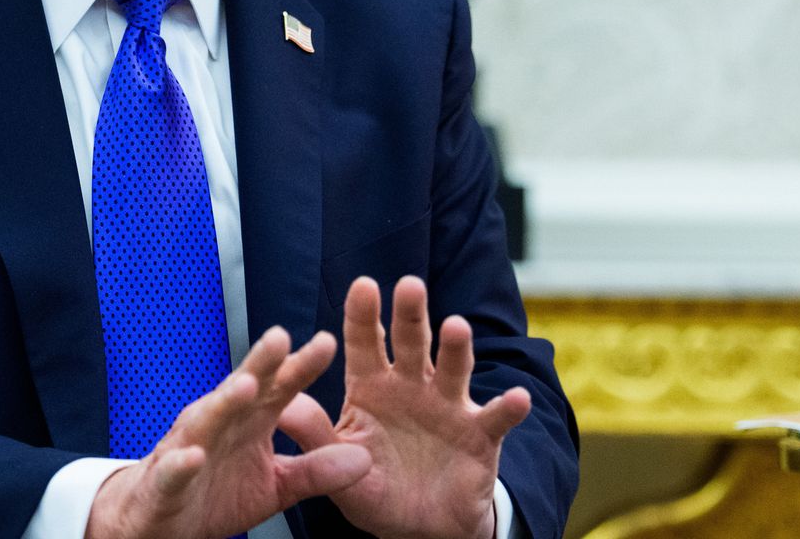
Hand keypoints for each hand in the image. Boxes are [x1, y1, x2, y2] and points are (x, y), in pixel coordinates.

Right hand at [85, 326, 371, 538]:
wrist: (160, 522)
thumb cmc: (216, 493)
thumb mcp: (277, 486)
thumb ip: (317, 470)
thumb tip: (365, 458)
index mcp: (248, 422)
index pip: (277, 388)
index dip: (300, 367)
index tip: (329, 342)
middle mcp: (218, 424)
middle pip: (241, 389)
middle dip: (260, 364)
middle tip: (282, 338)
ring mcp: (188, 448)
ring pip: (206, 420)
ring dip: (224, 402)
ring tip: (244, 386)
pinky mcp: (165, 481)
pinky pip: (173, 469)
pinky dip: (181, 462)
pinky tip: (194, 455)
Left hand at [279, 276, 530, 538]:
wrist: (421, 526)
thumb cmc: (374, 486)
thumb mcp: (340, 462)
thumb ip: (315, 434)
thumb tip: (282, 405)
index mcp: (372, 387)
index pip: (365, 344)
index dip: (363, 315)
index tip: (363, 285)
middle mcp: (412, 386)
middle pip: (412, 343)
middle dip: (411, 314)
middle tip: (409, 285)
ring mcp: (449, 406)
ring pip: (454, 369)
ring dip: (457, 348)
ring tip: (456, 327)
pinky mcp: (480, 434)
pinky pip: (496, 418)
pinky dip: (508, 408)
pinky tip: (518, 398)